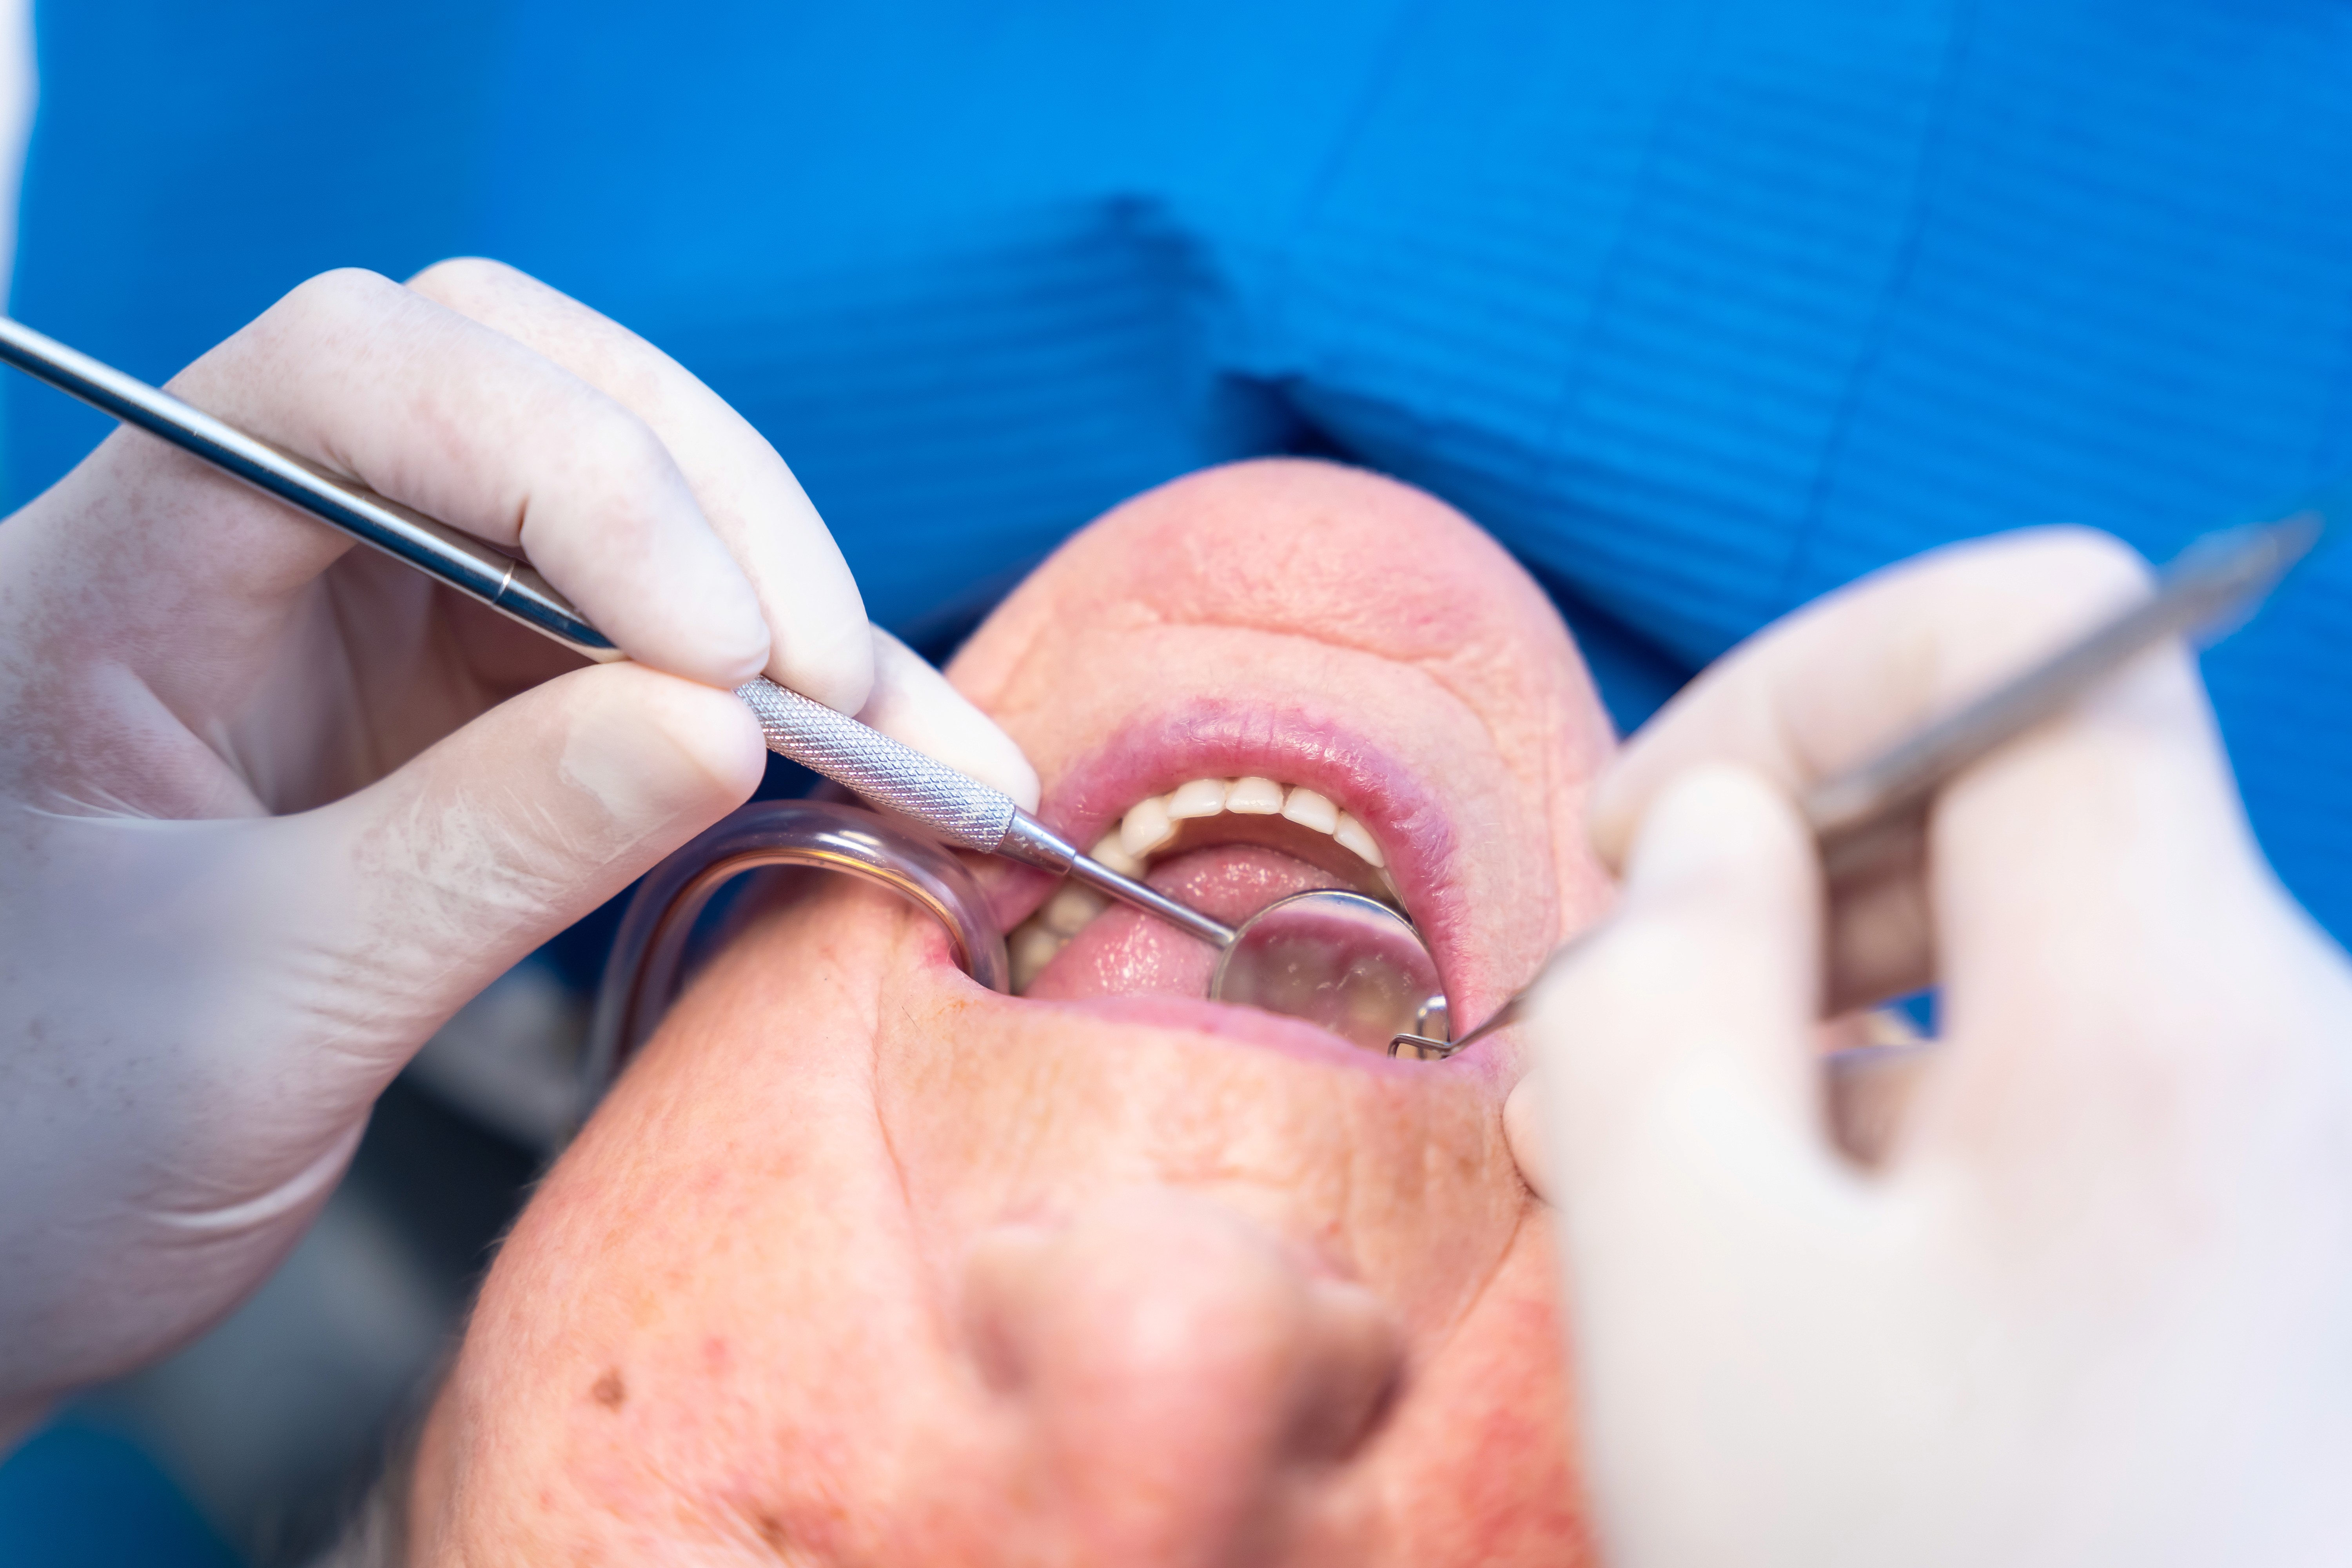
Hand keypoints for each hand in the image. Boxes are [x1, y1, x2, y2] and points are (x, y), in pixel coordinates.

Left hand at [0, 260, 1035, 1440]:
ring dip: (789, 611)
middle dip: (707, 512)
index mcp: (123, 572)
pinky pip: (653, 649)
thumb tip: (725, 724)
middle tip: (824, 683)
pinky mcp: (460, 704)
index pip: (355, 373)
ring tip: (921, 746)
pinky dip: (786, 704)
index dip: (568, 462)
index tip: (716, 648)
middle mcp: (253, 547)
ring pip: (622, 512)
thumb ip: (485, 852)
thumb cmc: (38, 1142)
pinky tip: (901, 763)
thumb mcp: (258, 1015)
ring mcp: (368, 617)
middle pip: (517, 389)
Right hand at [1511, 530, 2351, 1566]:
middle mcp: (2308, 1056)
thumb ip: (1656, 1000)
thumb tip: (1710, 846)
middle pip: (2027, 806)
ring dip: (1839, 1036)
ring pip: (2044, 976)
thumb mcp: (1692, 1287)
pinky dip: (1934, 1141)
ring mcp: (2323, 1172)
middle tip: (1619, 1039)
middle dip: (1789, 874)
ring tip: (1696, 1201)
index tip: (1667, 840)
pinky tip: (1827, 1287)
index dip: (1814, 677)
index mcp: (2170, 1016)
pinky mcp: (2303, 1278)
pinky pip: (2102, 1109)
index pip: (2031, 633)